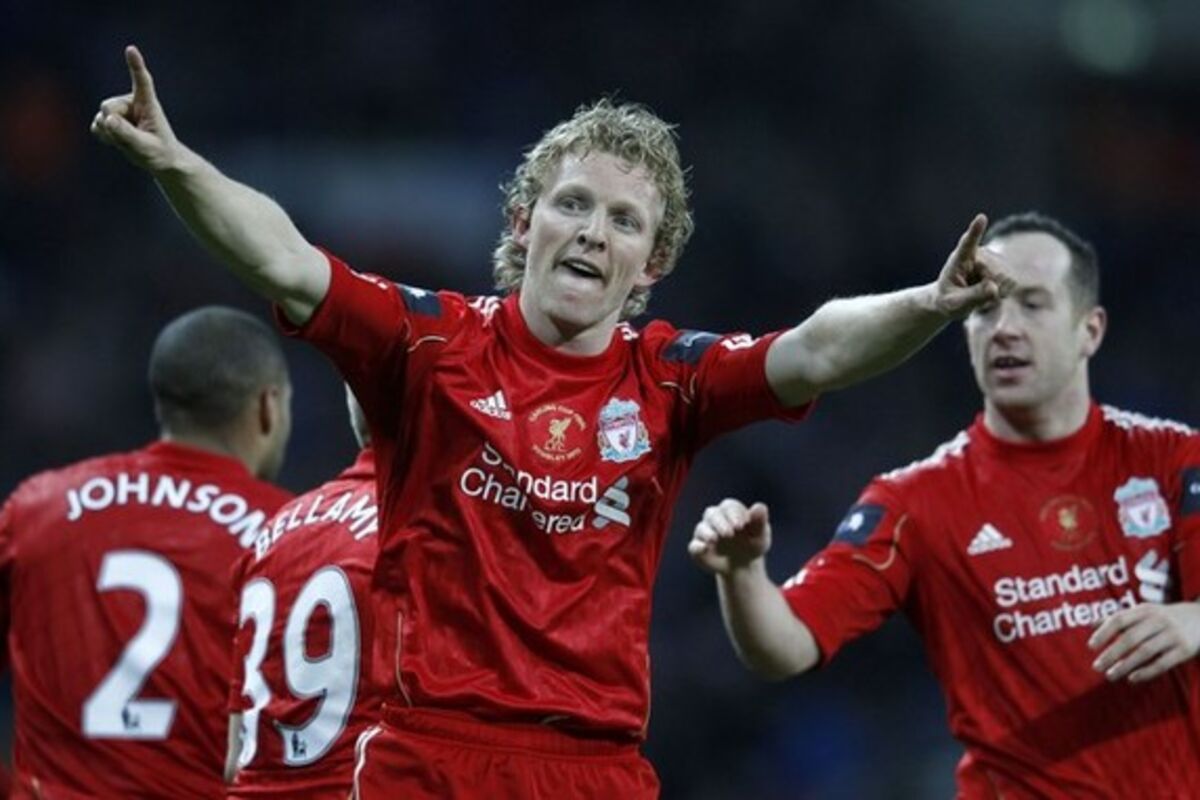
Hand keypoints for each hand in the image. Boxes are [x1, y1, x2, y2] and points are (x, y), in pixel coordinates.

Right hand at [90, 46, 181, 172]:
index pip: (142, 81)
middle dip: (112, 124)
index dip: (135, 65)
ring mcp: (120, 110)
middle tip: (132, 138)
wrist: (159, 160)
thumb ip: (126, 134)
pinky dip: (104, 136)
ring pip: (101, 117)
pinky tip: (118, 141)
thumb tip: (107, 119)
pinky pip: (96, 126)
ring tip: (129, 141)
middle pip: (107, 106)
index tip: (131, 49)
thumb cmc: (160, 153)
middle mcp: (132, 102)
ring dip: (110, 133)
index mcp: (148, 104)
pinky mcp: (111, 119)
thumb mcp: (145, 147)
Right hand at [688, 499, 771, 574]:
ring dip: (707, 532)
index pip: (728, 506)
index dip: (733, 514)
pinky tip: (703, 548)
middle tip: (728, 533)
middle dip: (720, 522)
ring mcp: (705, 533)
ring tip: (714, 539)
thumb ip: (760, 521)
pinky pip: (694, 546)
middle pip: (712, 514)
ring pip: (701, 528)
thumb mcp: (761, 535)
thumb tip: (759, 507)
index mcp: (731, 511)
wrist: (744, 565)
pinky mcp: (699, 549)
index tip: (740, 525)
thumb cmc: (753, 544)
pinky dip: (697, 547)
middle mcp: (715, 519)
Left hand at [931, 214, 1015, 318]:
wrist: (954, 299)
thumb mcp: (954, 303)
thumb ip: (972, 297)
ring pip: (1007, 279)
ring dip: (996, 293)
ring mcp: (993, 258)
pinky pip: (1012, 283)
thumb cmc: (948, 299)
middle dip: (989, 290)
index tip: (981, 218)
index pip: (968, 243)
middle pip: (996, 273)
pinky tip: (989, 293)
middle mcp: (979, 253)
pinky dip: (1002, 293)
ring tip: (978, 294)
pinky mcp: (1004, 265)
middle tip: (972, 297)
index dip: (976, 231)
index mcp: (959, 258)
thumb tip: (994, 288)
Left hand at [1088, 601, 1199, 682]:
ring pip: (1145, 652)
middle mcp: (1158, 620)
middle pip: (1130, 638)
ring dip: (1125, 665)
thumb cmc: (1165, 617)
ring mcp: (1172, 635)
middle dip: (1111, 653)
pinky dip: (1146, 672)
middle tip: (1096, 667)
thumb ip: (1121, 617)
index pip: (1119, 620)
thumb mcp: (1145, 611)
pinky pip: (1163, 663)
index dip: (1104, 632)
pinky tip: (1132, 679)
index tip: (1090, 646)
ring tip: (1110, 675)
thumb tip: (1091, 624)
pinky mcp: (1185, 650)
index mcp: (1145, 610)